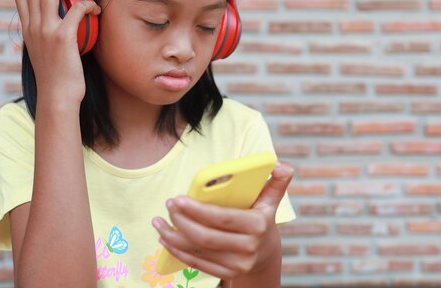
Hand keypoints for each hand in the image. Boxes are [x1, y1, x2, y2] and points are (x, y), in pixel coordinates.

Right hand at [15, 0, 100, 103]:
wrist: (58, 97)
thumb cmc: (58, 77)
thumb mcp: (46, 52)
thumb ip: (48, 35)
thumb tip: (62, 23)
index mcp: (27, 28)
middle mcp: (33, 26)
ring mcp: (46, 31)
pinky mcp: (62, 38)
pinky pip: (76, 9)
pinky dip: (88, 3)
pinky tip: (96, 8)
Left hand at [152, 161, 293, 279]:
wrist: (266, 252)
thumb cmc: (262, 217)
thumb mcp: (271, 200)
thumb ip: (277, 181)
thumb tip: (282, 165)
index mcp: (258, 225)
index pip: (223, 218)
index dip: (198, 210)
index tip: (178, 199)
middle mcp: (249, 248)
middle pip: (206, 237)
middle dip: (181, 221)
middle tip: (168, 206)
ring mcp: (237, 264)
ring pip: (198, 251)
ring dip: (173, 237)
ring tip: (158, 222)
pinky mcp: (227, 274)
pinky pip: (197, 263)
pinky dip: (178, 251)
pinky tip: (166, 238)